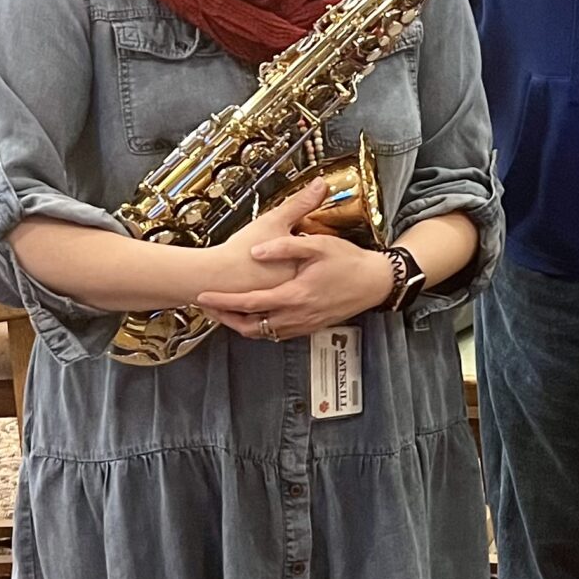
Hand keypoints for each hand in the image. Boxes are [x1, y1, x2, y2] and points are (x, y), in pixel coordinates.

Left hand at [191, 180, 391, 339]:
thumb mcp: (318, 245)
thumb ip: (285, 247)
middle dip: (225, 318)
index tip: (204, 296)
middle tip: (208, 307)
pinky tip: (255, 314)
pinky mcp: (310, 326)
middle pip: (250, 326)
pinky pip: (277, 333)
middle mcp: (297, 315)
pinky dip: (261, 327)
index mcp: (295, 295)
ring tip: (226, 311)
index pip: (249, 303)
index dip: (223, 301)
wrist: (375, 282)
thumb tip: (257, 251)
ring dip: (242, 324)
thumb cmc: (349, 262)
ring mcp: (304, 324)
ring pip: (263, 333)